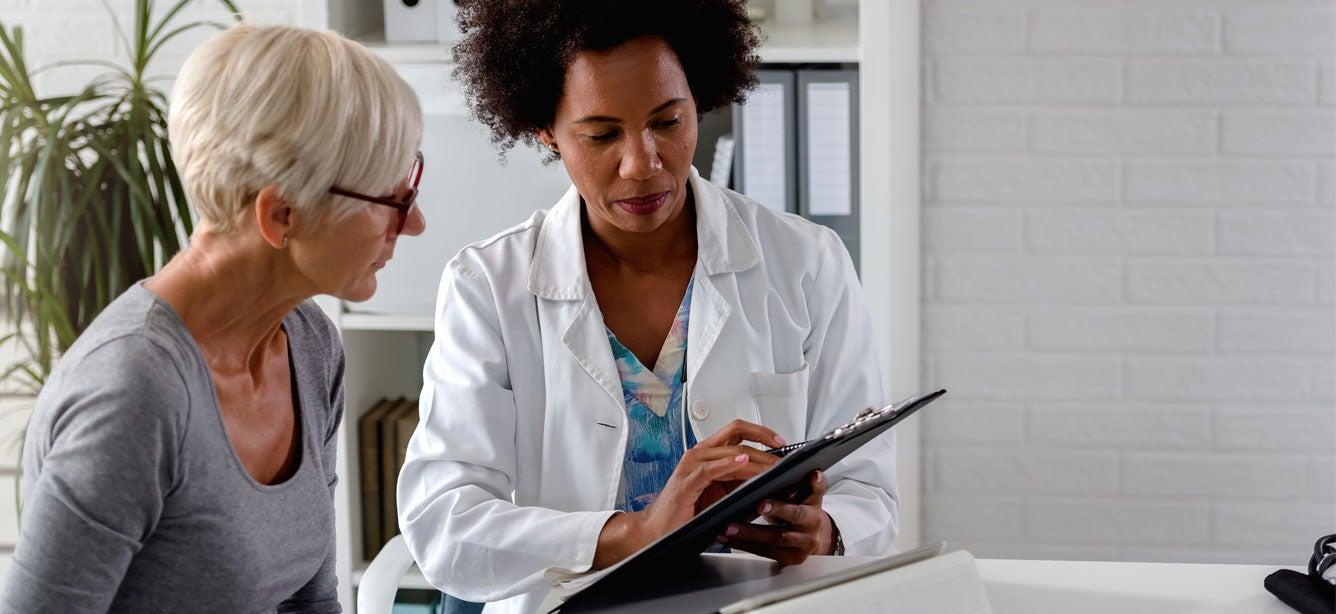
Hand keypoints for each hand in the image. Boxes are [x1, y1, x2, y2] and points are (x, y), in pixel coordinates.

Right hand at [640, 420, 783, 538]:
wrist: (658, 530)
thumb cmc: (688, 513)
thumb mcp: (722, 494)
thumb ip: (742, 483)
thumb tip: (772, 481)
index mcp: (708, 453)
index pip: (738, 431)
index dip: (761, 432)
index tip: (783, 442)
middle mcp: (700, 454)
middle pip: (736, 435)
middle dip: (764, 445)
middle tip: (784, 458)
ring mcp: (691, 466)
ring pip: (728, 452)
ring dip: (754, 460)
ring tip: (772, 467)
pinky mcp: (686, 483)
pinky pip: (709, 470)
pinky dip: (728, 465)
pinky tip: (742, 463)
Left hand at [716, 470, 833, 565]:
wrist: (809, 537)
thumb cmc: (796, 509)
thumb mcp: (798, 494)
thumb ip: (790, 483)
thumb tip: (769, 468)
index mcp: (814, 501)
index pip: (818, 489)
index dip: (816, 483)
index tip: (811, 474)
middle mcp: (812, 522)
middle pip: (796, 515)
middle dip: (778, 509)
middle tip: (760, 503)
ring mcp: (803, 542)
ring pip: (776, 537)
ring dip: (750, 532)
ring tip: (729, 526)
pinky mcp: (791, 558)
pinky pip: (765, 551)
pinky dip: (744, 544)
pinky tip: (728, 538)